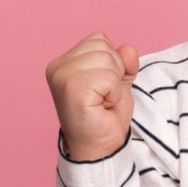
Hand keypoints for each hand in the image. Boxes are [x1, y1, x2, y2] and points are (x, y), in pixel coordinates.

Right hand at [44, 31, 139, 160]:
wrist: (99, 147)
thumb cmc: (104, 115)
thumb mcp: (118, 80)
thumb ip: (123, 61)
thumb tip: (129, 48)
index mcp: (63, 61)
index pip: (99, 39)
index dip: (112, 61)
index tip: (102, 86)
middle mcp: (57, 67)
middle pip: (104, 47)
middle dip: (114, 72)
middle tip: (103, 96)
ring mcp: (62, 78)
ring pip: (108, 60)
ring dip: (114, 84)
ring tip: (102, 101)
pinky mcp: (73, 90)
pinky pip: (110, 78)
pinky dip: (114, 94)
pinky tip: (102, 107)